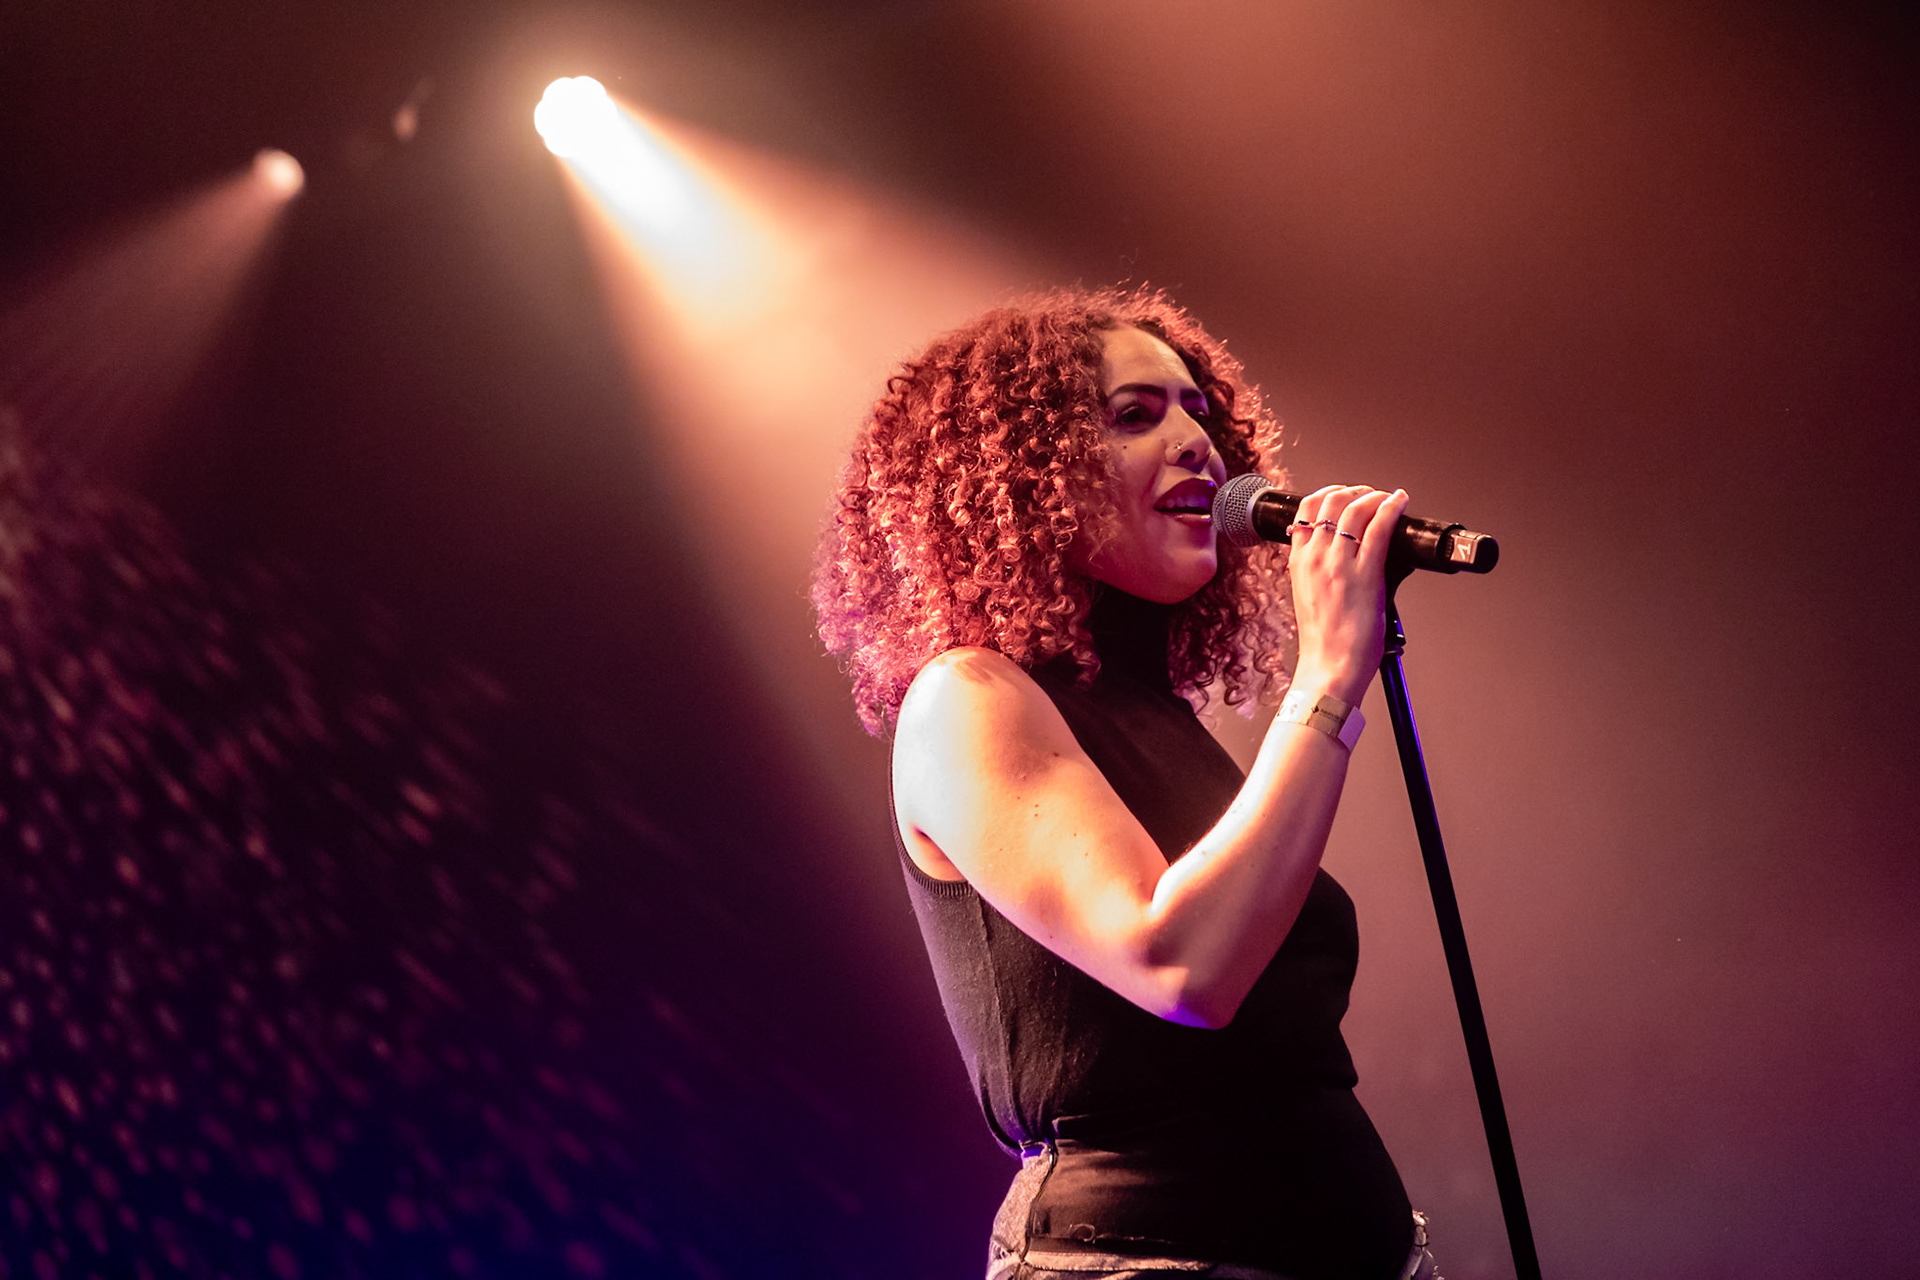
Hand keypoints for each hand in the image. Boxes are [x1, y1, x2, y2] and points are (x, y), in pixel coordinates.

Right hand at [1285, 484, 1408, 705]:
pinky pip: (1380, 527)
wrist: (1329, 668)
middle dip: (1355, 490)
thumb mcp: (1308, 596)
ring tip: (1388, 499)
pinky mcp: (1366, 574)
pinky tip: (1401, 503)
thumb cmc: (1323, 642)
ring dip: (1375, 496)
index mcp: (1298, 561)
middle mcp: (1316, 557)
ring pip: (1355, 508)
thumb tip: (1345, 557)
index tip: (1346, 496)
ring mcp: (1340, 564)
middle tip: (1371, 496)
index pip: (1307, 508)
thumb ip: (1319, 572)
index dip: (1329, 493)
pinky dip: (1393, 507)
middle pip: (1331, 500)